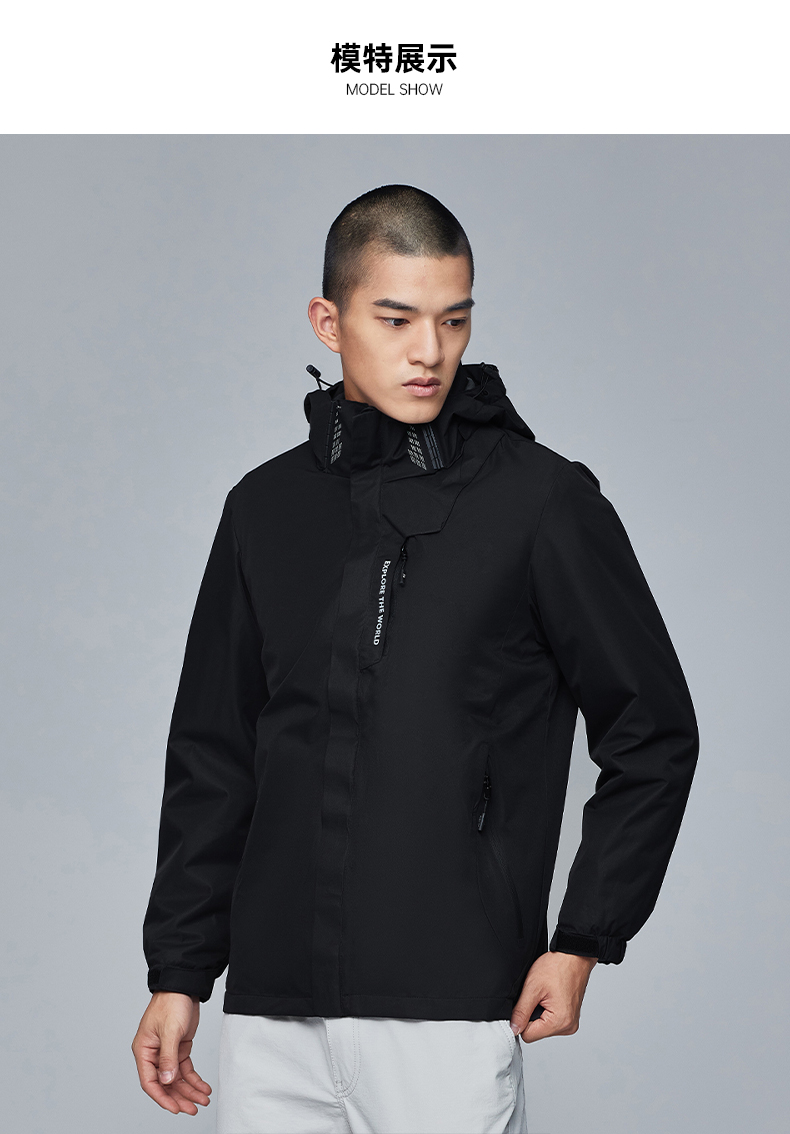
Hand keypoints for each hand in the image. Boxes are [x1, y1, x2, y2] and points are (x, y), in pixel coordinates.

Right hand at [131, 990, 211, 1114]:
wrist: (184, 986)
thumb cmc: (171, 1002)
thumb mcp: (170, 1031)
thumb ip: (168, 1057)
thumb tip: (166, 1081)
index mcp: (144, 1050)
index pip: (149, 1081)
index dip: (162, 1097)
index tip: (175, 1108)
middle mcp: (154, 1054)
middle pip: (165, 1083)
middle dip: (179, 1097)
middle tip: (193, 1109)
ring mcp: (167, 1052)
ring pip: (176, 1079)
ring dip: (189, 1090)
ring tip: (202, 1100)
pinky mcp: (180, 1048)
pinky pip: (185, 1069)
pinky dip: (194, 1079)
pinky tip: (203, 1087)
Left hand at [509, 950, 596, 1042]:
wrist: (575, 956)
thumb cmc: (558, 966)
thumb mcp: (533, 987)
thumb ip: (521, 1011)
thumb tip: (513, 1028)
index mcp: (560, 1022)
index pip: (529, 1035)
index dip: (522, 1019)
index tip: (525, 1004)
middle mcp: (568, 1027)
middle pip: (536, 1032)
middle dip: (531, 1014)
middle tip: (538, 995)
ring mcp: (571, 1023)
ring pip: (543, 1027)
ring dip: (539, 1011)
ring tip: (545, 994)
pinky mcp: (571, 1017)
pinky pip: (551, 1021)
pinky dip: (547, 1010)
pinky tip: (550, 996)